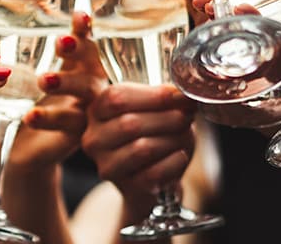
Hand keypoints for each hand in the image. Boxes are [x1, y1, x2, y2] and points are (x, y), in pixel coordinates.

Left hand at [10, 12, 107, 169]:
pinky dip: (50, 117)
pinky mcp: (77, 137)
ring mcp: (86, 112)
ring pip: (87, 95)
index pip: (83, 44)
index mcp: (74, 68)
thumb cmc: (14, 106)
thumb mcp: (4, 78)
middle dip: (79, 50)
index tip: (78, 15)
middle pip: (93, 64)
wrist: (17, 151)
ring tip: (43, 79)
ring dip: (66, 82)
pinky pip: (70, 125)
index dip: (83, 30)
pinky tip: (30, 115)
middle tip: (60, 42)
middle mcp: (87, 87)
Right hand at [81, 83, 195, 206]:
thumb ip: (164, 99)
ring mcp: (106, 164)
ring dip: (171, 140)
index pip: (116, 98)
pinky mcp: (125, 186)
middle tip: (187, 116)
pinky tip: (180, 156)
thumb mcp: (155, 110)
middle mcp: (94, 138)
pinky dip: (174, 163)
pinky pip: (154, 173)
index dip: (151, 95)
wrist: (153, 178)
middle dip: (166, 118)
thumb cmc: (154, 136)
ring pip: (142, 149)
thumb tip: (180, 94)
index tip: (178, 95)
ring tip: (184, 136)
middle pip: (129, 124)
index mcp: (96, 111)